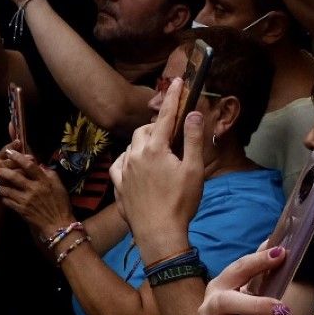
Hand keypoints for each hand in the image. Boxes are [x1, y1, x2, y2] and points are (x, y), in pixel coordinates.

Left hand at [0, 146, 74, 240]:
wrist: (58, 224)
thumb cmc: (60, 204)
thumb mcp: (59, 186)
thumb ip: (50, 174)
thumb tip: (39, 165)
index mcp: (44, 181)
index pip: (29, 165)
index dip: (18, 157)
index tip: (10, 152)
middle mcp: (34, 189)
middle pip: (14, 176)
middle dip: (3, 171)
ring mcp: (26, 200)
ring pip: (8, 190)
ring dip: (0, 186)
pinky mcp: (22, 210)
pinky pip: (8, 202)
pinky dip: (4, 198)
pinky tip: (2, 196)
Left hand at [111, 81, 205, 256]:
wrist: (159, 234)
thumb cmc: (180, 203)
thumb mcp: (194, 169)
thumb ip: (193, 139)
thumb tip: (194, 114)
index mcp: (157, 148)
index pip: (167, 115)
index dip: (174, 96)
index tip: (179, 80)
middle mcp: (137, 155)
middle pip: (146, 130)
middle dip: (159, 126)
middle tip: (173, 133)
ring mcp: (125, 171)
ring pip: (132, 146)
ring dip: (144, 143)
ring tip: (157, 151)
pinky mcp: (119, 186)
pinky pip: (120, 165)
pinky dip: (128, 160)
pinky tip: (134, 165)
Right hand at [193, 244, 292, 314]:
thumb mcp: (248, 299)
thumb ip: (259, 275)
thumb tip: (275, 243)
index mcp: (221, 287)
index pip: (237, 269)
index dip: (258, 261)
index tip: (281, 253)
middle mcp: (209, 306)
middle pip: (226, 301)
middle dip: (256, 304)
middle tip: (283, 311)